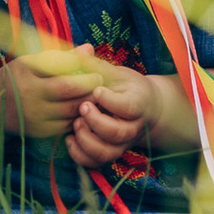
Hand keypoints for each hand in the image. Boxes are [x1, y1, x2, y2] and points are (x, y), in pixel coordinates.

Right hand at [0, 42, 107, 146]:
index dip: (82, 66)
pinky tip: (84, 109)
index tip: (95, 68)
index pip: (60, 65)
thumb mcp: (32, 62)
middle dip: (89, 85)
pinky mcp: (39, 130)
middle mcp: (28, 93)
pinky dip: (78, 116)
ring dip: (88, 102)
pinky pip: (66, 124)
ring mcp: (33, 114)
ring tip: (97, 95)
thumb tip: (89, 49)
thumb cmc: (19, 78)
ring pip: (70, 109)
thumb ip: (61, 56)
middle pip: (68, 89)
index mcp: (26, 70)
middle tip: (100, 81)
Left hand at [66, 66, 184, 168]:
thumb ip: (98, 66)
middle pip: (117, 133)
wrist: (143, 108)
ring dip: (87, 140)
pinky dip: (80, 155)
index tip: (96, 90)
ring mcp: (122, 143)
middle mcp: (133, 127)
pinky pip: (96, 163)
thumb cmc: (126, 86)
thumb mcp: (116, 73)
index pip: (128, 107)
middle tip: (82, 107)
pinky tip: (70, 138)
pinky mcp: (110, 152)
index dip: (110, 100)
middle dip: (96, 121)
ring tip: (76, 124)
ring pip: (107, 153)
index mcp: (138, 103)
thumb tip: (83, 50)